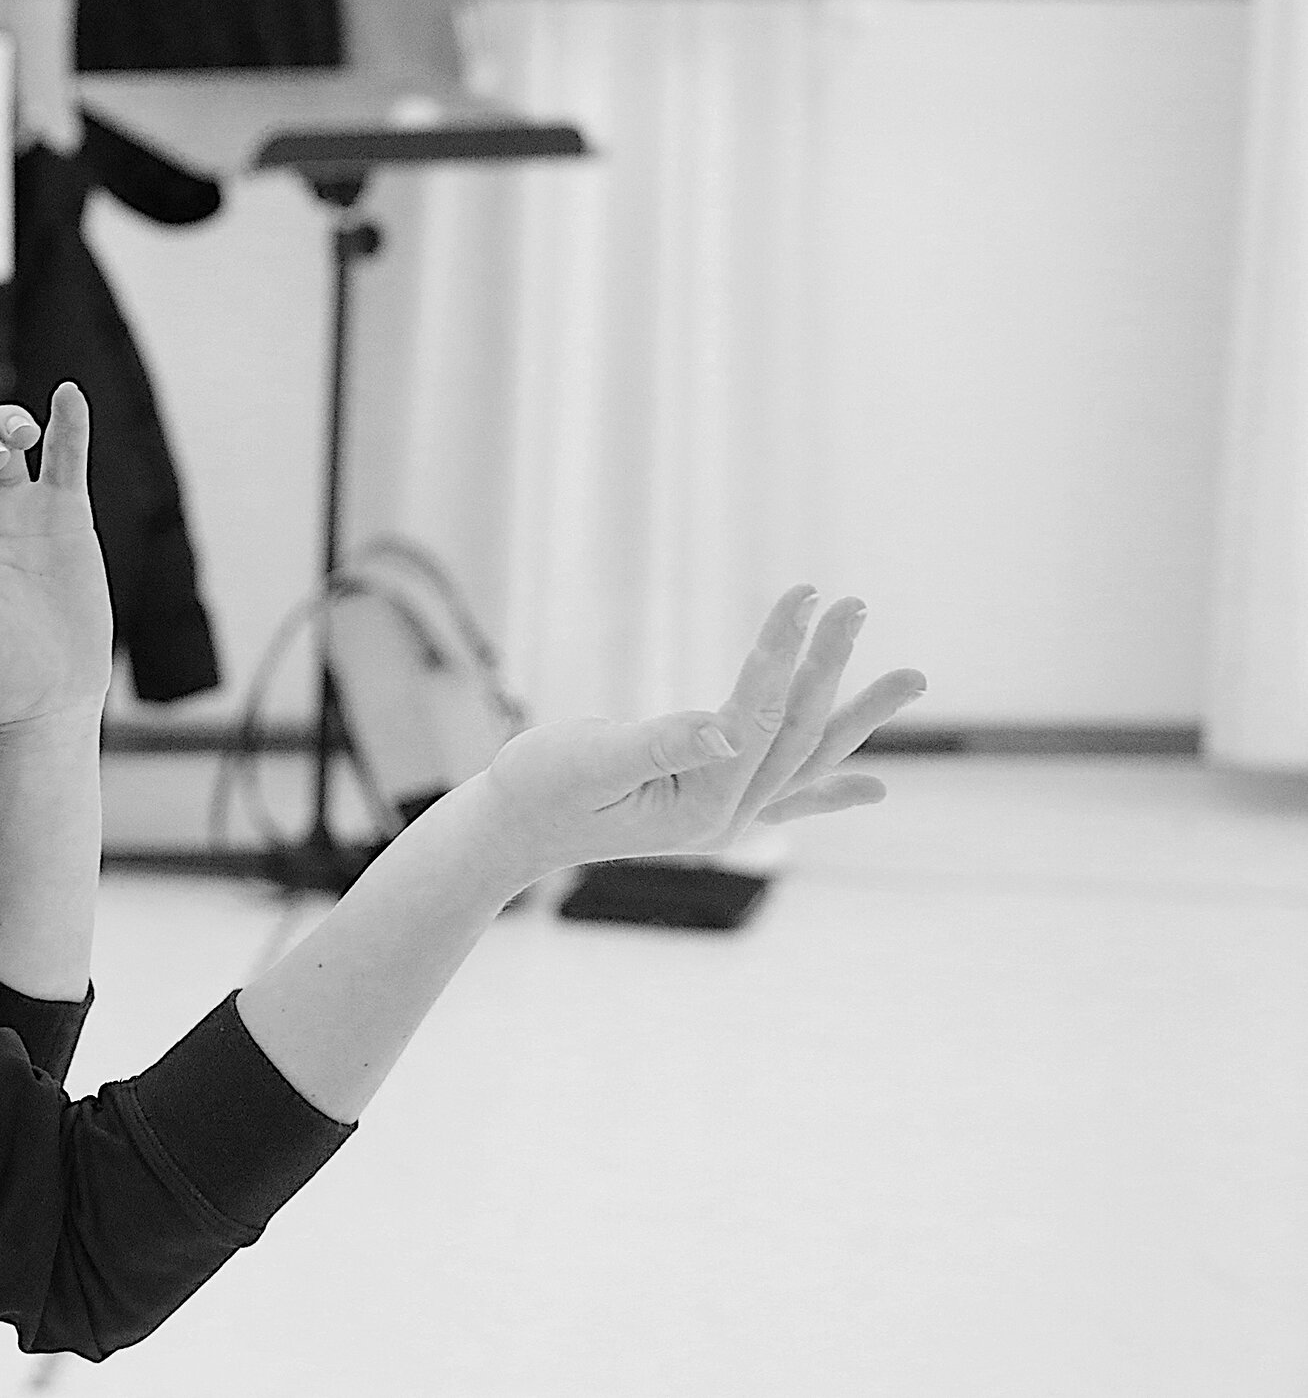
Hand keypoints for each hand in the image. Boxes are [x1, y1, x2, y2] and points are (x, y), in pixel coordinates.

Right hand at [451, 584, 929, 888]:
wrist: (511, 831)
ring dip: (857, 714)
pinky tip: (873, 787)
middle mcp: (729, 817)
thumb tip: (724, 730)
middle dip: (827, 664)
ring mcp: (727, 817)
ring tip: (913, 678)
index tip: (804, 592)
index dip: (782, 652)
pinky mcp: (714, 807)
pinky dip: (831, 789)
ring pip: (806, 757)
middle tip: (856, 604)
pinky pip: (788, 796)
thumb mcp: (588, 759)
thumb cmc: (536, 787)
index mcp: (701, 805)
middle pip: (795, 731)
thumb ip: (657, 744)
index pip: (757, 717)